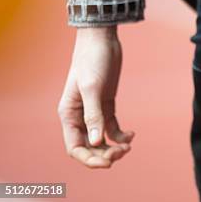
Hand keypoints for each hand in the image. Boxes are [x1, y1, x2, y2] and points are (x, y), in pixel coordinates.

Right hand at [57, 27, 133, 168]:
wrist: (102, 39)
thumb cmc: (92, 59)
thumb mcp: (93, 87)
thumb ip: (94, 114)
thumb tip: (96, 141)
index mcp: (68, 114)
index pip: (75, 147)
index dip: (89, 159)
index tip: (108, 162)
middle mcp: (79, 116)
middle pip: (89, 147)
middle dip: (104, 155)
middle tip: (124, 151)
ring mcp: (93, 110)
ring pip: (101, 140)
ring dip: (113, 148)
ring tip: (128, 146)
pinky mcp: (106, 104)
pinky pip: (112, 128)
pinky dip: (121, 135)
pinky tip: (132, 134)